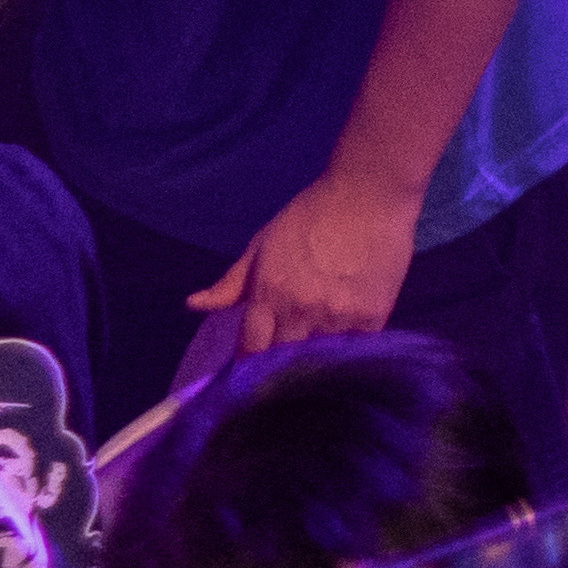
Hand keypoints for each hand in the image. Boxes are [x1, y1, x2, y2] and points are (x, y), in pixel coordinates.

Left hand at [190, 169, 419, 357]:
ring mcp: (338, 316)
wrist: (368, 193)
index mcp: (268, 294)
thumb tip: (194, 305)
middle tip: (279, 372)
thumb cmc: (310, 215)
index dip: (248, 364)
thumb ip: (231, 283)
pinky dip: (346, 352)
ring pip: (320, 358)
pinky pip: (355, 349)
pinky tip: (343, 351)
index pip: (251, 348)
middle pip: (284, 358)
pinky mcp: (373, 315)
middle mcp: (301, 310)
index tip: (248, 373)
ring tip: (311, 367)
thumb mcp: (262, 245)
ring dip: (314, 361)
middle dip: (278, 368)